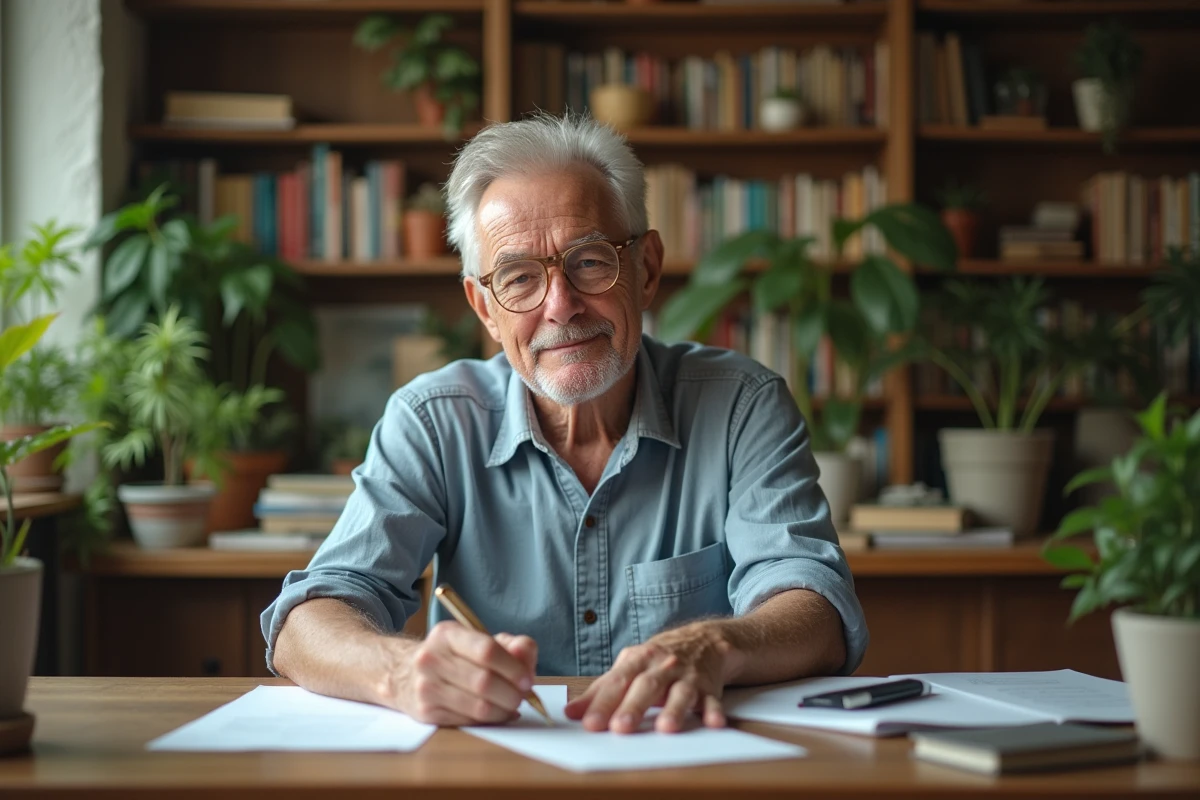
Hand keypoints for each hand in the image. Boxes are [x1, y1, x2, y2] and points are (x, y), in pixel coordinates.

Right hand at [395, 621, 536, 725]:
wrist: (403, 674)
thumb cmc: (451, 656)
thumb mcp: (476, 640)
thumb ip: (510, 644)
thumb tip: (526, 654)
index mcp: (447, 634)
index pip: (486, 650)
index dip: (513, 667)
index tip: (527, 679)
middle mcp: (431, 659)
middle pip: (484, 681)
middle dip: (512, 693)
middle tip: (522, 696)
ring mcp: (426, 687)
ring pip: (479, 706)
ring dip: (504, 710)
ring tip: (512, 706)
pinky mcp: (426, 713)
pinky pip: (469, 721)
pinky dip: (490, 720)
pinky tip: (496, 713)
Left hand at [564, 621, 735, 733]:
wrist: (704, 640)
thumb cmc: (658, 659)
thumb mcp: (629, 666)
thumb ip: (601, 690)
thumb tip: (571, 712)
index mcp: (638, 660)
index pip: (617, 682)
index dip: (602, 703)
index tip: (588, 723)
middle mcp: (662, 666)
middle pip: (647, 686)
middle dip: (633, 707)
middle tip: (620, 728)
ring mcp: (687, 676)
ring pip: (680, 693)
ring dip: (674, 710)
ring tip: (665, 728)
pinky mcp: (709, 688)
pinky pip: (713, 700)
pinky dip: (713, 711)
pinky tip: (713, 723)